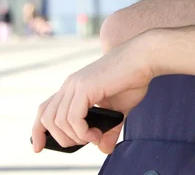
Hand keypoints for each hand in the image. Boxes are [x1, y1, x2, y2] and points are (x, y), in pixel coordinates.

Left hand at [31, 38, 153, 153]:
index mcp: (74, 87)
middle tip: (84, 142)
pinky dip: (82, 131)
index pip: (45, 110)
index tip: (38, 147)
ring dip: (75, 136)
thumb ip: (109, 128)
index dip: (38, 130)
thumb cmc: (133, 79)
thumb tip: (105, 149)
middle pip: (47, 118)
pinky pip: (72, 118)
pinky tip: (95, 134)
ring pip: (58, 121)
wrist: (144, 59)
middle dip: (60, 138)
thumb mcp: (119, 109)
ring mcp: (76, 85)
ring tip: (95, 138)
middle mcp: (70, 85)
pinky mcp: (85, 87)